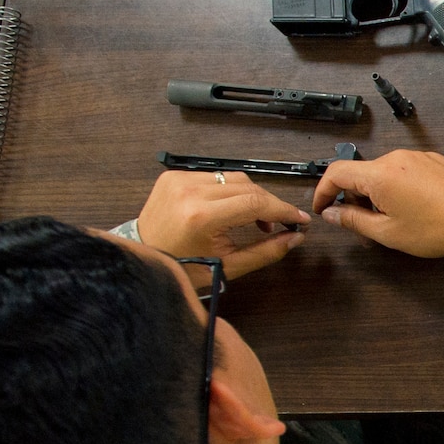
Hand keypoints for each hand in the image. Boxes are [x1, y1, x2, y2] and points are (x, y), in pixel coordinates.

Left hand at [134, 171, 308, 280]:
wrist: (144, 259)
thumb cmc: (182, 268)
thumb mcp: (229, 266)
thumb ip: (266, 251)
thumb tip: (296, 238)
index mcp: (201, 216)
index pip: (255, 202)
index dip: (283, 210)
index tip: (299, 219)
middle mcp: (189, 192)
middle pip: (247, 187)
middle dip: (269, 205)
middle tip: (279, 224)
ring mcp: (179, 180)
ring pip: (233, 178)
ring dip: (250, 196)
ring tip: (254, 219)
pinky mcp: (173, 176)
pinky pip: (214, 177)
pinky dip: (228, 191)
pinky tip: (230, 209)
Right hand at [311, 149, 443, 259]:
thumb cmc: (436, 230)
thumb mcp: (387, 232)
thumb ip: (353, 220)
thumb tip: (331, 213)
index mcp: (380, 174)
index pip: (337, 172)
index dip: (322, 191)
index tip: (322, 207)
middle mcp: (396, 158)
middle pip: (360, 173)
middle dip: (354, 197)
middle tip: (361, 224)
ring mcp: (416, 156)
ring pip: (382, 172)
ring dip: (376, 193)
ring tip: (389, 219)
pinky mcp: (433, 159)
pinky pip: (404, 169)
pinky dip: (396, 186)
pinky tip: (410, 207)